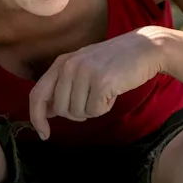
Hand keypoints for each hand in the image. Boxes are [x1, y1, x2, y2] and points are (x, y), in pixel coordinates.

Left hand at [28, 27, 167, 139]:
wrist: (145, 48)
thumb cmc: (115, 62)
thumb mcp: (83, 67)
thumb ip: (63, 86)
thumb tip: (46, 112)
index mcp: (61, 62)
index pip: (37, 95)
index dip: (37, 118)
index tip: (44, 134)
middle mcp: (69, 66)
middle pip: (61, 110)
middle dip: (77, 113)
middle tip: (94, 100)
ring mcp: (85, 73)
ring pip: (78, 113)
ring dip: (93, 109)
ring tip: (105, 91)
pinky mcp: (101, 82)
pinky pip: (95, 111)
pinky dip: (105, 107)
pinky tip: (113, 92)